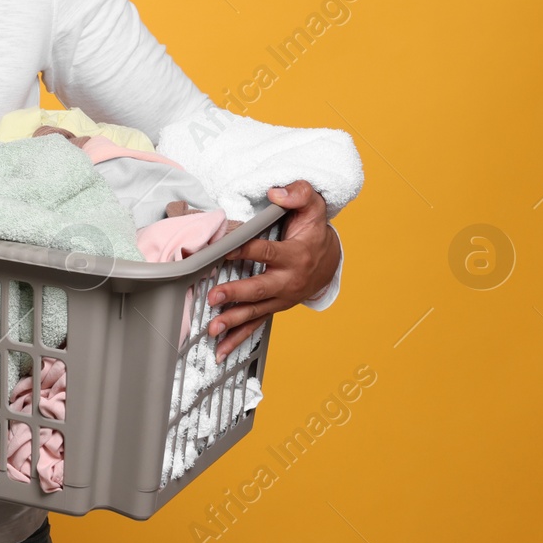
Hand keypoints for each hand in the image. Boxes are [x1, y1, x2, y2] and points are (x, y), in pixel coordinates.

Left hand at [204, 181, 340, 361]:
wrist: (329, 258)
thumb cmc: (313, 229)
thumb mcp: (313, 206)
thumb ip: (299, 193)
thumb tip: (276, 192)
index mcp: (295, 255)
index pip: (266, 251)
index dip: (244, 248)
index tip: (222, 247)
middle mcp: (289, 280)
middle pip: (260, 287)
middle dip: (236, 293)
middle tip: (214, 296)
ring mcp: (282, 297)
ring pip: (256, 311)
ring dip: (233, 321)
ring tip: (213, 328)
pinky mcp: (275, 307)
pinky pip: (256, 324)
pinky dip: (238, 339)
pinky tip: (220, 350)